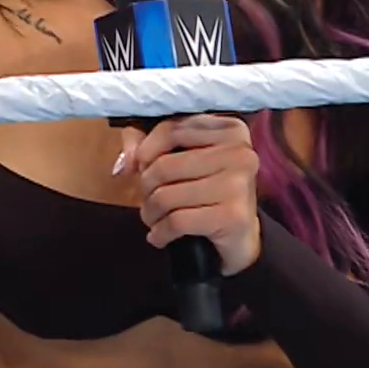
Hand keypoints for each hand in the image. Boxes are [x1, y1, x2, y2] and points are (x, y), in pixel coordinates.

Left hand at [116, 114, 261, 274]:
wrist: (242, 238)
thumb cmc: (209, 193)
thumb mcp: (184, 158)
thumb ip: (147, 144)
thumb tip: (126, 162)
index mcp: (230, 129)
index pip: (171, 129)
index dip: (145, 151)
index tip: (139, 169)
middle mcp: (239, 152)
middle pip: (165, 166)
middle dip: (146, 188)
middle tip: (149, 201)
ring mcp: (238, 184)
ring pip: (166, 196)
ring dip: (150, 213)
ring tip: (154, 219)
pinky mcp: (233, 216)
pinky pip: (177, 221)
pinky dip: (160, 233)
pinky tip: (159, 236)